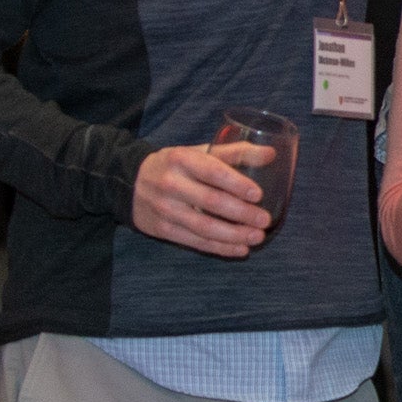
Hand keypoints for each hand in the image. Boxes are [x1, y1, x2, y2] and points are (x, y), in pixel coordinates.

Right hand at [133, 144, 271, 257]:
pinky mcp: (162, 229)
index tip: (258, 195)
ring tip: (257, 237)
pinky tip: (240, 249)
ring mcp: (165, 209)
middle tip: (265, 221)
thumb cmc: (176, 166)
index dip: (237, 184)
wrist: (130, 182)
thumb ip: (235, 153)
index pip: (212, 172)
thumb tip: (271, 153)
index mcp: (182, 160)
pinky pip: (195, 241)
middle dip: (241, 214)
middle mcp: (171, 184)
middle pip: (211, 202)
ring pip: (204, 227)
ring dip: (234, 235)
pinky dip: (220, 247)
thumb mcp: (199, 152)